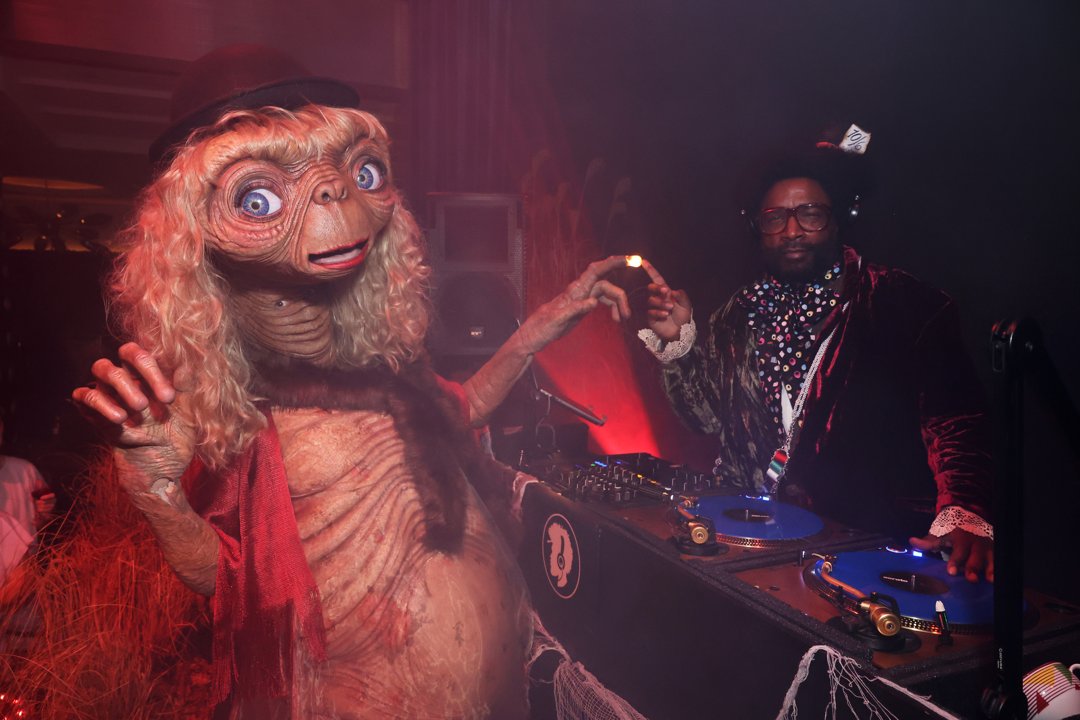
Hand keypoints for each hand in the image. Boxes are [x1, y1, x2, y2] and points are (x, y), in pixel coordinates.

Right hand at [71, 342, 196, 496]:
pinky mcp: (95, 414)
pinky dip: (100, 403)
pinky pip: (84, 396)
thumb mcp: (189, 413)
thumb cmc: (176, 437)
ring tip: (139, 408)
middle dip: (141, 370)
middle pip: (122, 353)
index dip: (154, 367)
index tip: (169, 397)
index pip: (147, 352)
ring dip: (121, 385)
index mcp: (151, 375)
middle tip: (157, 400)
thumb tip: (186, 363)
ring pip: (101, 368)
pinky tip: (120, 418)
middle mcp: (129, 379)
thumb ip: (186, 387)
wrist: (161, 469)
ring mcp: (110, 394)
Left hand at [516, 255, 632, 352]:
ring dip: (617, 303)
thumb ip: (574, 310)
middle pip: (606, 284)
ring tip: (623, 319)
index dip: (613, 263)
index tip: (629, 260)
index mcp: (575, 291)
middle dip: (620, 296)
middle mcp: (579, 291)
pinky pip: (601, 300)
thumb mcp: (557, 321)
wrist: (533, 336)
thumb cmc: (542, 328)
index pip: (596, 271)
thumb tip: (593, 302)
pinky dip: (611, 307)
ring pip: (605, 292)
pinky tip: (615, 319)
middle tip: (627, 314)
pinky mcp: (581, 306)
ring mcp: (581, 297)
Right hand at [640, 259, 691, 341]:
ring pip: (651, 300)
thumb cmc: (683, 318)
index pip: (657, 279)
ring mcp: (653, 307)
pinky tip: (665, 315)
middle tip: (665, 292)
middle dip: (657, 288)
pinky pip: (650, 312)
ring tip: (670, 308)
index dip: (650, 270)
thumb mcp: (686, 305)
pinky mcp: (650, 317)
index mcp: (666, 293)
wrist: (679, 332)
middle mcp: (658, 298)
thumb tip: (671, 290)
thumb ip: (681, 296)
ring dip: (661, 303)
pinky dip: (658, 312)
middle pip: (651, 288)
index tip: (643, 261)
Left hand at [909, 530, 993, 581]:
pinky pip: (996, 559)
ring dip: (989, 568)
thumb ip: (928, 542)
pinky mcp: (993, 551)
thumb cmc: (951, 532)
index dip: (954, 561)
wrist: (968, 517)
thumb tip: (912, 542)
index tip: (951, 571)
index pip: (957, 551)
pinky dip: (995, 568)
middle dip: (972, 567)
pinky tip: (994, 579)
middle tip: (970, 578)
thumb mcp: (939, 535)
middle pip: (975, 556)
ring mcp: (986, 547)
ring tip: (990, 579)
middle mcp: (975, 542)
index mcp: (960, 538)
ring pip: (989, 557)